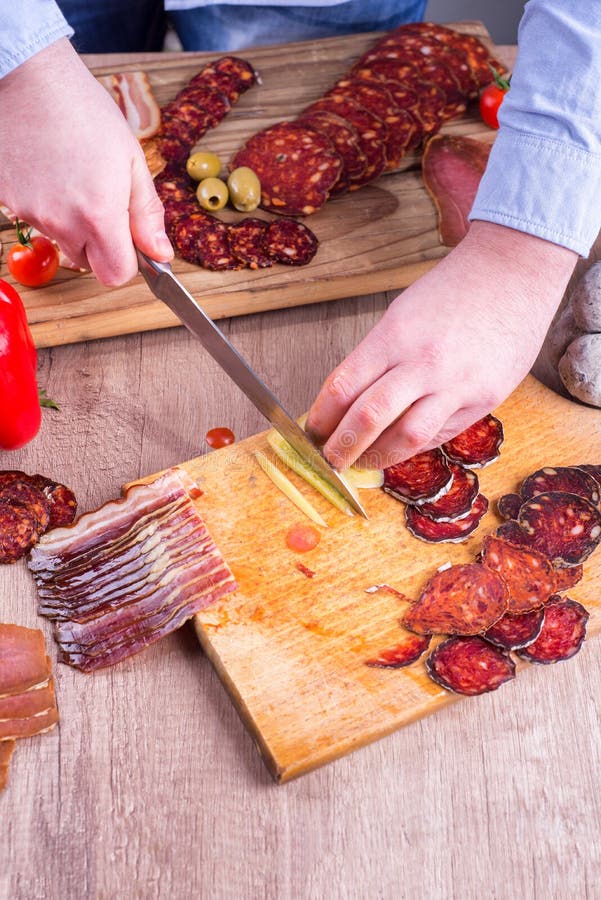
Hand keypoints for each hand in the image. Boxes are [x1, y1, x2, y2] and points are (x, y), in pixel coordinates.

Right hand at [0, 39, 171, 285]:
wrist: (28, 76)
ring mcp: (30, 213)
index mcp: (98, 215)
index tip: (129, 240)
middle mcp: (61, 222)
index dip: (127, 262)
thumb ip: (147, 214)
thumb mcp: (131, 160)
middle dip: (100, 244)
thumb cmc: (84, 110)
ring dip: (71, 222)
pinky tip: (50, 170)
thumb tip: (160, 254)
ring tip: (73, 176)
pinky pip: (35, 218)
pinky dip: (46, 204)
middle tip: (102, 201)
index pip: (116, 275)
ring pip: (60, 240)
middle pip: (87, 263)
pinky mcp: (8, 200)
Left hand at [306, 222, 576, 468]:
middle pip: (368, 417)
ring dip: (379, 456)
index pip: (343, 386)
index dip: (321, 417)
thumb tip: (345, 403)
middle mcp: (423, 361)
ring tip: (364, 462)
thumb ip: (377, 358)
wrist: (513, 273)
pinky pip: (441, 433)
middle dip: (341, 447)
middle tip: (329, 461)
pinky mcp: (485, 399)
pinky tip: (402, 445)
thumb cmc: (451, 292)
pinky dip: (415, 445)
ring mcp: (457, 383)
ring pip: (407, 436)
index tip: (312, 432)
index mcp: (394, 335)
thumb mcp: (402, 315)